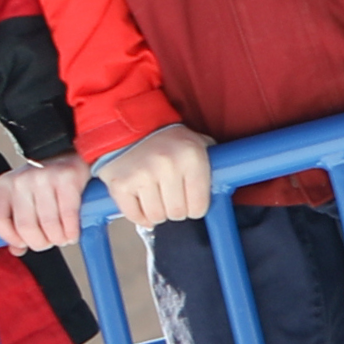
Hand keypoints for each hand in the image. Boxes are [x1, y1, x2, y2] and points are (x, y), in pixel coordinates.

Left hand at [0, 157, 91, 252]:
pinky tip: (73, 232)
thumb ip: (16, 223)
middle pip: (24, 227)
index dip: (10, 238)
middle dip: (40, 243)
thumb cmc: (45, 182)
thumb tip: (17, 250)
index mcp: (4, 185)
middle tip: (50, 242)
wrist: (68, 153)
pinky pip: (68, 216)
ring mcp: (43, 178)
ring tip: (64, 238)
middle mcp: (20, 180)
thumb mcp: (23, 198)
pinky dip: (72, 231)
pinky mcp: (66, 178)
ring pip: (48, 225)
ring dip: (59, 239)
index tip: (23, 243)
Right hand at [94, 120, 215, 224]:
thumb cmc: (167, 140)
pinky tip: (141, 201)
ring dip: (157, 212)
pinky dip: (138, 215)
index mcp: (191, 157)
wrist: (128, 126)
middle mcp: (167, 165)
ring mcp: (141, 175)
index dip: (195, 208)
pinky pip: (134, 216)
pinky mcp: (120, 184)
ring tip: (156, 196)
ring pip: (156, 217)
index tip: (190, 201)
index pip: (199, 207)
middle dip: (176, 210)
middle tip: (171, 196)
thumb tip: (223, 188)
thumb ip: (212, 165)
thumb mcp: (197, 144)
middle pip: (177, 214)